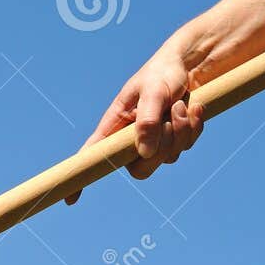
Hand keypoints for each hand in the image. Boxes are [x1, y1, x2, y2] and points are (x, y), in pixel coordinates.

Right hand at [65, 44, 203, 204]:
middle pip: (141, 169)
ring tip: (181, 104)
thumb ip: (147, 121)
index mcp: (114, 127)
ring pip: (168, 157)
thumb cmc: (163, 72)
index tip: (70, 200)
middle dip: (162, 147)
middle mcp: (131, 140)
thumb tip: (145, 152)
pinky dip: (193, 128)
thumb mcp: (154, 91)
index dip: (81, 179)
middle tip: (170, 118)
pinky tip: (194, 108)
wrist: (192, 64)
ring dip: (180, 131)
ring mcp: (154, 142)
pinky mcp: (174, 140)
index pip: (92, 157)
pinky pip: (186, 146)